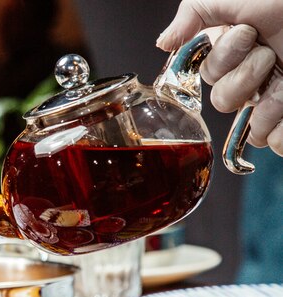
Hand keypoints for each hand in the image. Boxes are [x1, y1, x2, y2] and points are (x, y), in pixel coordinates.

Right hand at [157, 0, 282, 155]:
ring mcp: (278, 97)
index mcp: (234, 53)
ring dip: (268, 107)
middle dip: (245, 80)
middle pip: (225, 105)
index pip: (210, 78)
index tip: (246, 33)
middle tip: (269, 54)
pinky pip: (277, 143)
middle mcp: (254, 76)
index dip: (224, 61)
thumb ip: (192, 15)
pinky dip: (282, 134)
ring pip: (253, 129)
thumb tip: (164, 42)